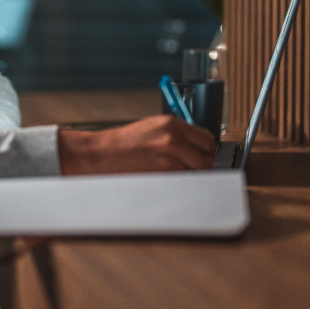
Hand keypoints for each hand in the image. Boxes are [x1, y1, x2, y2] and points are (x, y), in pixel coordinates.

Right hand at [58, 114, 215, 175]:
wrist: (101, 154)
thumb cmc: (123, 144)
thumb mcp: (152, 129)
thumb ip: (175, 135)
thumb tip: (195, 148)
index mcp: (172, 124)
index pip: (207, 138)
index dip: (207, 150)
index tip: (204, 155)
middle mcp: (175, 138)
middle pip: (207, 157)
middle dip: (204, 165)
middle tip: (195, 169)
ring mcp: (171, 157)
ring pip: (199, 172)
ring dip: (193, 176)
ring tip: (179, 176)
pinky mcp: (165, 173)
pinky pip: (185, 182)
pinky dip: (182, 184)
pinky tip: (170, 181)